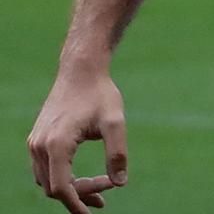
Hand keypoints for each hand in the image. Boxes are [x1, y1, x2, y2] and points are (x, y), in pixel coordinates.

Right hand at [28, 72, 127, 213]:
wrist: (81, 70)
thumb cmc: (100, 94)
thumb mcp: (115, 122)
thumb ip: (118, 153)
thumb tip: (120, 183)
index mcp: (57, 144)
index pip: (61, 188)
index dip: (78, 204)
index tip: (94, 212)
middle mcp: (40, 146)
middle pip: (55, 187)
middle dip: (81, 194)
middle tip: (108, 191)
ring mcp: (35, 143)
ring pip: (48, 180)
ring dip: (71, 187)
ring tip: (101, 187)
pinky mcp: (37, 140)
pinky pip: (45, 169)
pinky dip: (62, 176)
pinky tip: (83, 177)